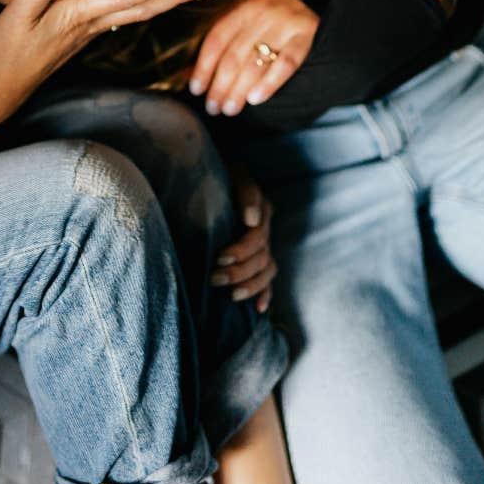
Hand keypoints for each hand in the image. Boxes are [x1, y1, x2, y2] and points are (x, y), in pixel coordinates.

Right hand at [0, 0, 214, 125]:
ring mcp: (89, 32)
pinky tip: (152, 2)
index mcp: (78, 17)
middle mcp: (91, 24)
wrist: (2, 90)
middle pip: (143, 8)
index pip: (124, 0)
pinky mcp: (82, 35)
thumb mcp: (15, 17)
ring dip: (166, 1)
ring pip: (136, 14)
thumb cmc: (7, 53)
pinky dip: (144, 6)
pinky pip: (122, 17)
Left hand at [189, 0, 318, 115]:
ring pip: (255, 62)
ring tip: (230, 109)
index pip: (216, 39)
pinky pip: (285, 64)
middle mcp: (264, 8)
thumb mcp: (248, 28)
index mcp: (244, 5)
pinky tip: (255, 99)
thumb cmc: (275, 28)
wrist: (327, 19)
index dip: (203, 66)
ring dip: (239, 90)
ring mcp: (287, 20)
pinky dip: (268, 83)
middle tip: (213, 108)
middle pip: (234, 54)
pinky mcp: (308, 35)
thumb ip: (222, 49)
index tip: (196, 90)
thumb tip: (187, 79)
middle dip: (220, 85)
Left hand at [211, 165, 275, 313]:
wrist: (216, 175)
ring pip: (267, 272)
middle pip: (260, 258)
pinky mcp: (259, 257)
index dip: (240, 251)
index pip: (257, 239)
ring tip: (231, 296)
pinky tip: (258, 309)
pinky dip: (266, 294)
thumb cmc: (221, 174)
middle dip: (239, 272)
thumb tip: (251, 221)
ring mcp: (264, 246)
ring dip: (250, 286)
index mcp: (262, 212)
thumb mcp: (235, 174)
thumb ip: (247, 193)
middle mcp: (265, 231)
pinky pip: (269, 279)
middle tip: (215, 279)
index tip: (219, 257)